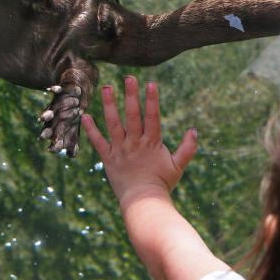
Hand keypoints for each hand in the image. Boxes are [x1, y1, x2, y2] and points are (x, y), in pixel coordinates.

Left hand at [81, 76, 198, 208]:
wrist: (143, 201)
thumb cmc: (161, 184)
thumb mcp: (178, 166)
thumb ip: (187, 148)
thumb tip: (194, 130)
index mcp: (152, 143)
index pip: (152, 117)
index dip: (152, 100)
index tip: (151, 84)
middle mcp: (135, 143)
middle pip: (133, 115)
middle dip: (131, 95)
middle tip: (129, 78)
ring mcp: (120, 150)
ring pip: (114, 124)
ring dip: (110, 105)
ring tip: (107, 88)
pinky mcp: (108, 158)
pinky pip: (98, 142)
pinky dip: (91, 130)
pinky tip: (85, 115)